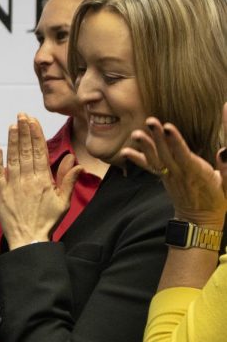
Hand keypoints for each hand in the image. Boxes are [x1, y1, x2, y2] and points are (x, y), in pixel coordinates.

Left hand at [0, 113, 81, 249]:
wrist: (29, 239)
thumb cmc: (47, 221)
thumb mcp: (62, 201)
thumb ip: (67, 180)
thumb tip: (76, 162)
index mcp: (43, 180)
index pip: (40, 151)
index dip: (36, 134)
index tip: (33, 120)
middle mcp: (28, 179)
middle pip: (26, 150)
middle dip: (24, 131)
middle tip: (21, 115)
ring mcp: (14, 185)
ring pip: (13, 158)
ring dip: (13, 141)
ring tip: (12, 125)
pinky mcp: (2, 192)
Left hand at [120, 108, 226, 227]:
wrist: (200, 220)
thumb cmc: (218, 199)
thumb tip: (223, 151)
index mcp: (197, 173)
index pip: (184, 155)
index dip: (175, 142)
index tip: (168, 127)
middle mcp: (180, 174)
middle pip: (166, 154)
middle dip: (158, 137)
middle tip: (150, 121)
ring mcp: (170, 176)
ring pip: (156, 159)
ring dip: (145, 145)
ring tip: (136, 133)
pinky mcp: (164, 178)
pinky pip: (150, 167)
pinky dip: (137, 159)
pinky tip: (125, 151)